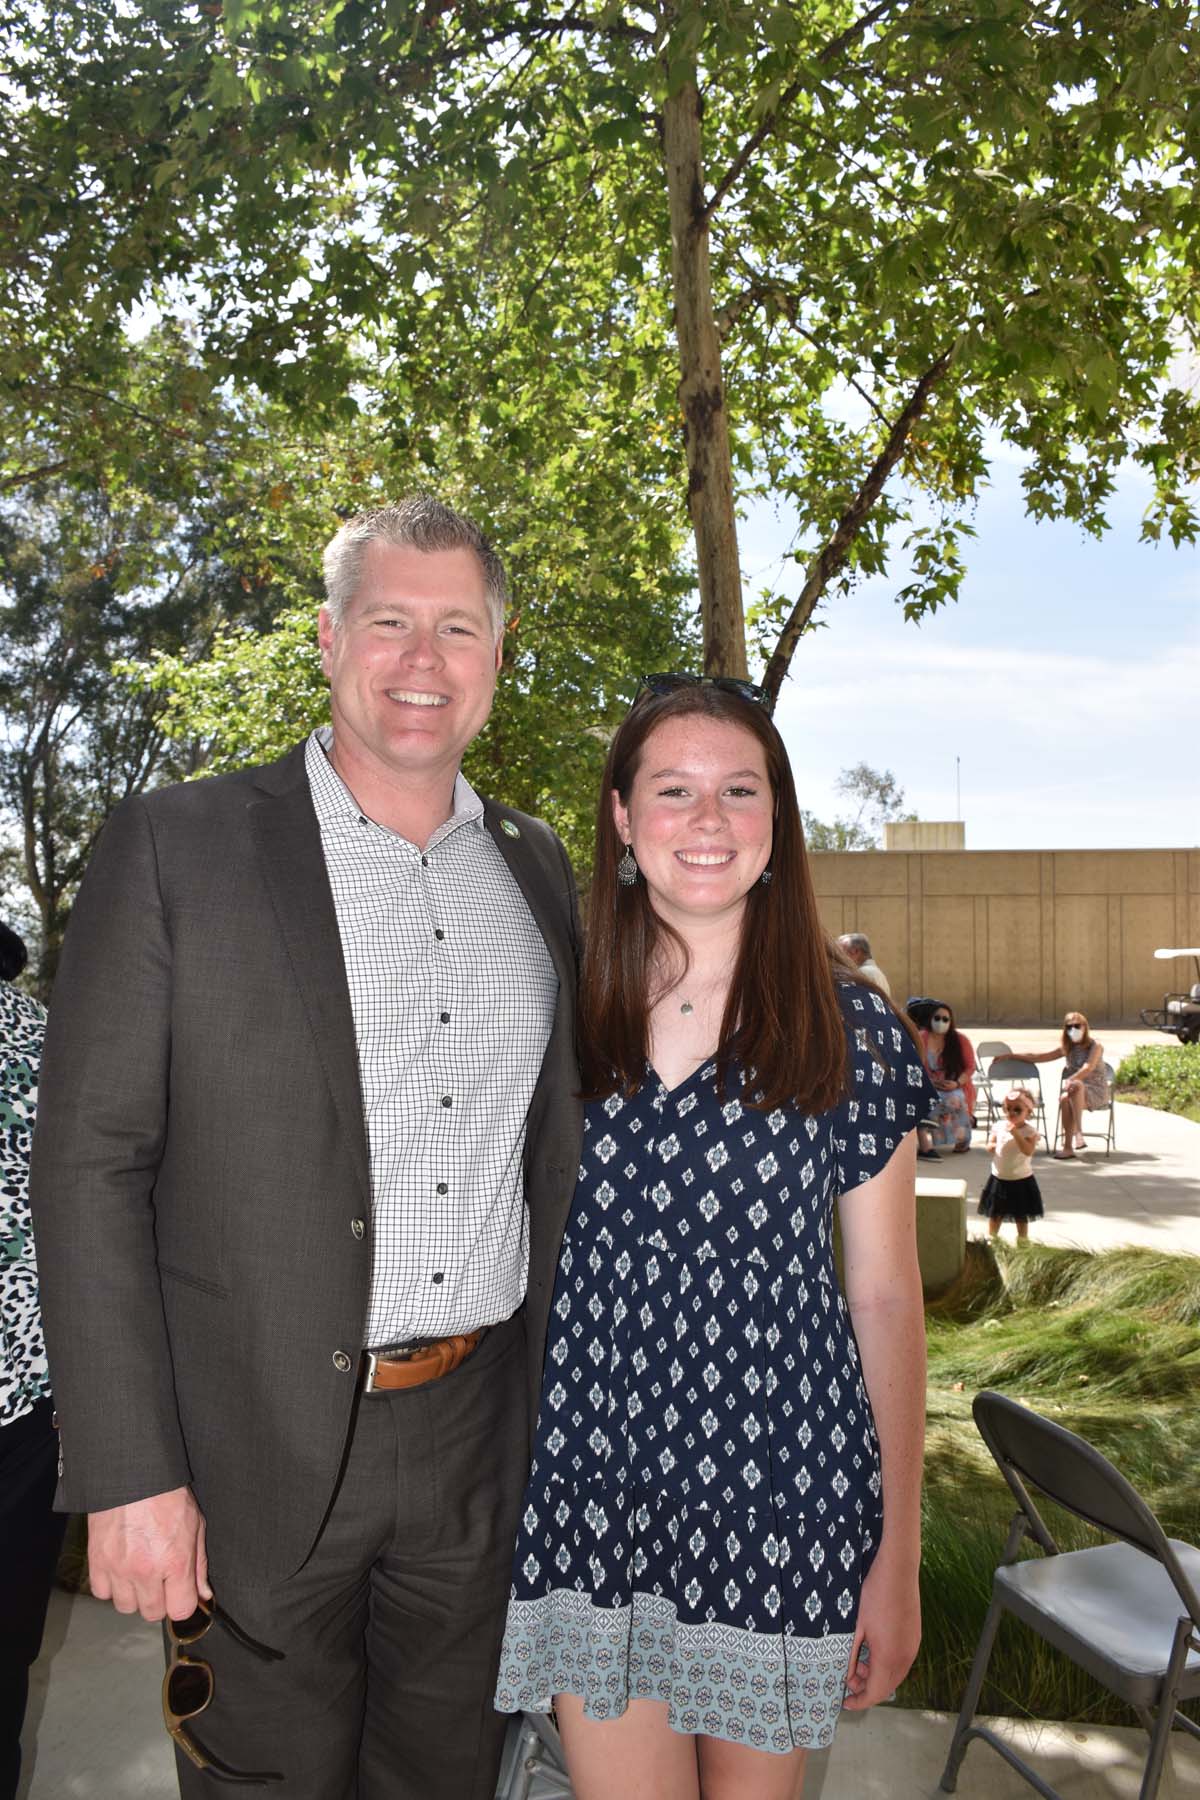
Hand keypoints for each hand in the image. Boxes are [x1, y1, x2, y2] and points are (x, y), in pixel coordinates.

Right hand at [88, 1486, 209, 1622]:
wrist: (132, 1475)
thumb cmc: (166, 1495)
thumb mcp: (195, 1525)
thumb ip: (199, 1564)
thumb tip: (203, 1594)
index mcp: (175, 1561)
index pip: (180, 1610)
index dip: (182, 1602)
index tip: (180, 1593)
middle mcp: (146, 1570)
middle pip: (152, 1613)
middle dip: (159, 1599)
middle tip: (160, 1578)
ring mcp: (119, 1569)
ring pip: (126, 1606)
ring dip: (134, 1594)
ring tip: (138, 1571)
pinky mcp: (97, 1562)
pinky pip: (102, 1593)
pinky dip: (110, 1585)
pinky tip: (120, 1567)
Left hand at [842, 1547, 920, 1712]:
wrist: (898, 1570)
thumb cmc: (874, 1595)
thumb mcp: (856, 1626)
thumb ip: (850, 1655)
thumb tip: (844, 1676)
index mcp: (889, 1658)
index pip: (875, 1693)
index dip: (859, 1702)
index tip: (845, 1703)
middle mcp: (905, 1658)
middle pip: (886, 1687)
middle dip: (866, 1688)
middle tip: (847, 1677)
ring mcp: (913, 1647)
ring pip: (895, 1675)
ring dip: (876, 1675)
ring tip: (858, 1659)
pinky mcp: (915, 1637)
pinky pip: (901, 1661)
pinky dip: (886, 1664)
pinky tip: (872, 1649)